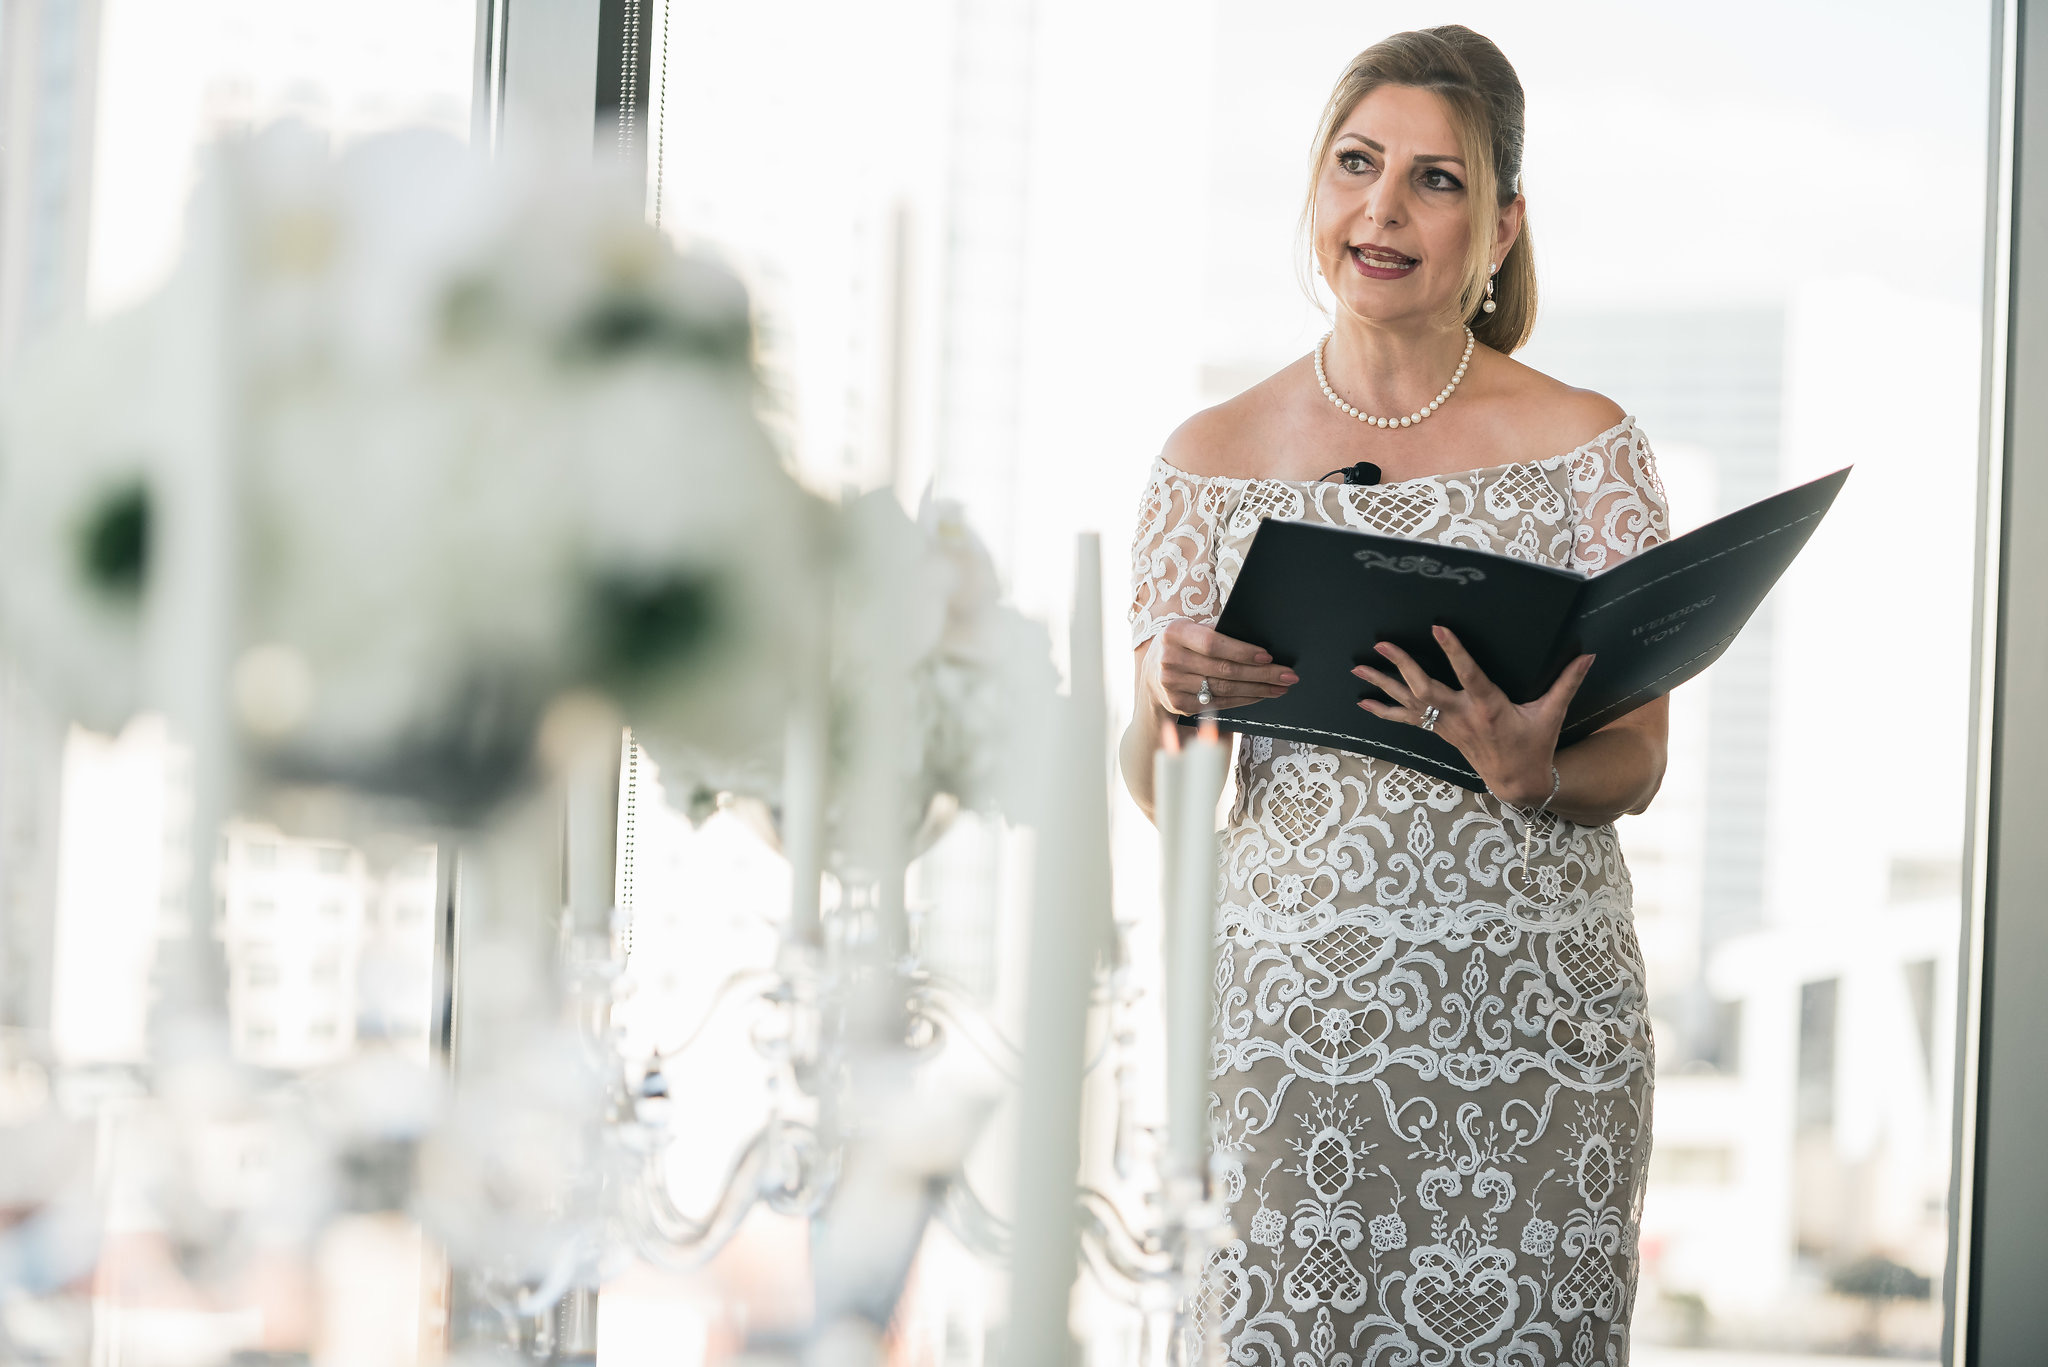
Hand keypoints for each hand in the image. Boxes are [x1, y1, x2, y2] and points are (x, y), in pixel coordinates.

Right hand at [1142, 619, 1296, 716]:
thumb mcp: (1193, 630)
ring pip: (1224, 689)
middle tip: (1287, 676)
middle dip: (1261, 674)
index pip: (1213, 644)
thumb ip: (1217, 633)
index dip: (1242, 652)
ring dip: (1257, 690)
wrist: (1153, 671)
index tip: (1268, 657)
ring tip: (1279, 687)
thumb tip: (1260, 643)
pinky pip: (1218, 703)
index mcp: (1174, 633)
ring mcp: (1172, 685)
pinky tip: (1259, 695)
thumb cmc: (1184, 644)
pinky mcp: (1178, 704)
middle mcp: (1169, 659)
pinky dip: (1243, 700)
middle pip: (1223, 670)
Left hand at [1352, 625, 1593, 806]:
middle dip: (1401, 666)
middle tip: (1382, 644)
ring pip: (1409, 702)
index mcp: (1489, 706)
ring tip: (1357, 668)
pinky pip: (1406, 720)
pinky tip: (1363, 703)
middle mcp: (1462, 715)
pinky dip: (1384, 710)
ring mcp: (1446, 725)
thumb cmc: (1534, 744)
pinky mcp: (1439, 732)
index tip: (1438, 628)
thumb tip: (1589, 654)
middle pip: (1425, 688)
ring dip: (1382, 685)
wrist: (1515, 780)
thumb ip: (1567, 682)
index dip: (1453, 651)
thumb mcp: (1552, 713)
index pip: (1469, 674)